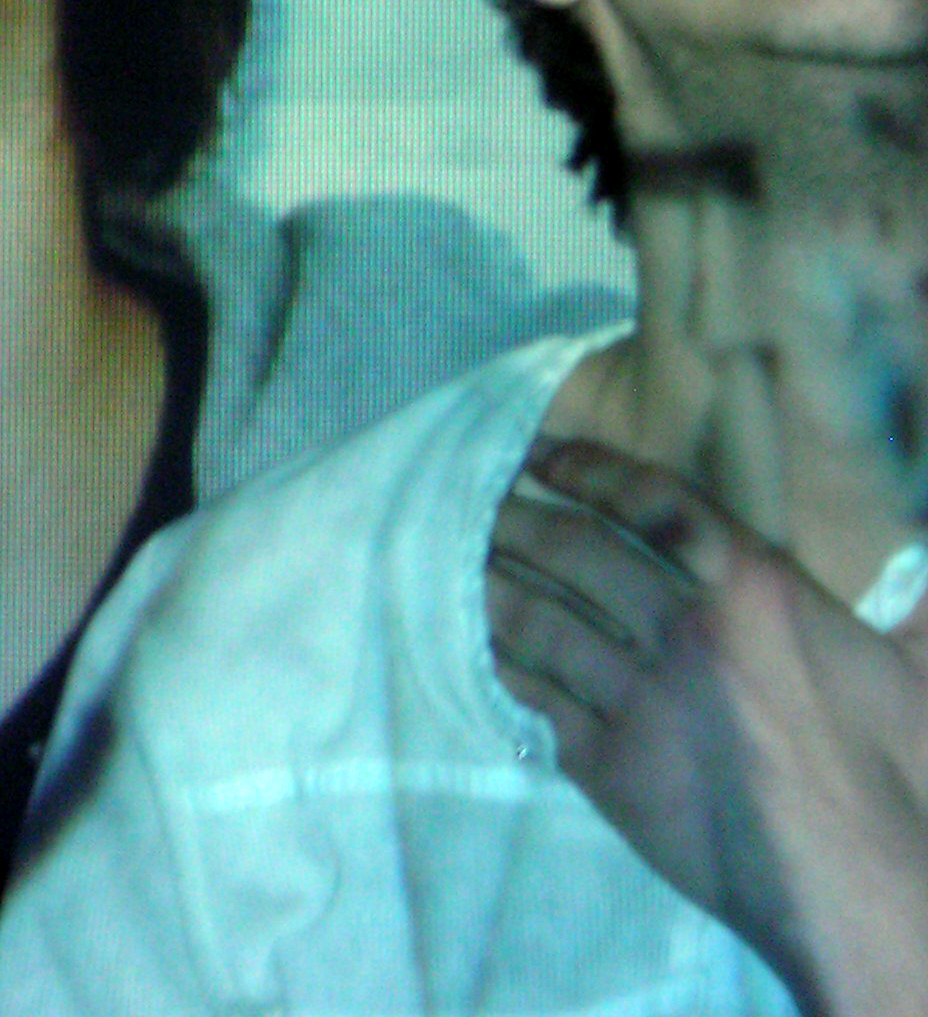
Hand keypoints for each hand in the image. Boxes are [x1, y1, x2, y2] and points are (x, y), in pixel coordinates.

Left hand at [487, 437, 927, 1016]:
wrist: (867, 886)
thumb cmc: (903, 778)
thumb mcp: (907, 668)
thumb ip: (896, 603)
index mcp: (756, 589)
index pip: (653, 503)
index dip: (589, 470)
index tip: (542, 455)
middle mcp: (685, 628)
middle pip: (576, 553)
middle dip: (518, 521)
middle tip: (470, 502)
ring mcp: (641, 698)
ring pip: (541, 622)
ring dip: (491, 587)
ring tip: (456, 563)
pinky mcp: (611, 766)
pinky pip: (538, 702)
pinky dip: (502, 670)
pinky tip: (480, 651)